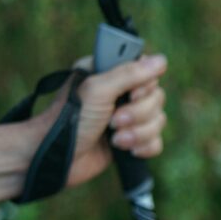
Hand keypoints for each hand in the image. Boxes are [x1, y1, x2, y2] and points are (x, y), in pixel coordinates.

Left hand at [38, 54, 168, 187]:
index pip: (147, 72)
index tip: (131, 95)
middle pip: (156, 99)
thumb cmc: (69, 120)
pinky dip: (144, 148)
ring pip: (158, 121)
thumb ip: (129, 74)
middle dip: (138, 115)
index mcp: (110, 75)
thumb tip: (161, 61)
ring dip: (138, 133)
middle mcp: (121, 95)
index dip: (145, 86)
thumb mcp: (97, 90)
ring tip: (116, 139)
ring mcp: (128, 119)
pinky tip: (126, 150)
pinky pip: (156, 142)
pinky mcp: (132, 141)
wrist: (59, 158)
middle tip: (114, 120)